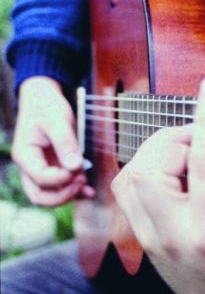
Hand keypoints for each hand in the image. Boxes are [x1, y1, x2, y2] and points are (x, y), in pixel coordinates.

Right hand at [12, 76, 94, 205]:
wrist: (44, 98)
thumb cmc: (47, 107)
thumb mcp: (57, 120)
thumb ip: (65, 143)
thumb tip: (74, 167)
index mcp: (25, 155)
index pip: (40, 178)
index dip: (60, 179)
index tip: (77, 170)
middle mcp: (30, 166)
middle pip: (39, 195)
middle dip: (61, 195)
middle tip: (81, 181)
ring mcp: (41, 168)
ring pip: (50, 194)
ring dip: (68, 195)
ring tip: (86, 185)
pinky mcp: (53, 167)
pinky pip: (61, 186)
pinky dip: (74, 191)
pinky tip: (89, 191)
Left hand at [112, 78, 204, 293]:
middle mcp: (172, 234)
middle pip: (154, 165)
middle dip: (180, 138)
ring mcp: (148, 236)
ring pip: (133, 171)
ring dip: (161, 148)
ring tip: (191, 152)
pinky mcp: (138, 233)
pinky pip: (126, 183)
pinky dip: (146, 162)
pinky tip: (171, 166)